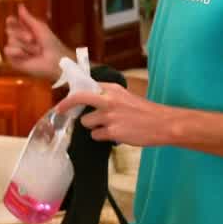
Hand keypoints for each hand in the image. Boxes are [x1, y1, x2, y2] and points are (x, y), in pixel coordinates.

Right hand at [3, 3, 73, 82]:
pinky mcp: (13, 61)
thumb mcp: (40, 27)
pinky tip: (26, 55)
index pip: (11, 23)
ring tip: (34, 51)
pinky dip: (18, 52)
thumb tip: (20, 5)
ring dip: (24, 45)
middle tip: (33, 39)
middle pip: (9, 30)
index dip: (11, 21)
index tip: (11, 20)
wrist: (54, 60)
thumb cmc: (50, 43)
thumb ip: (28, 18)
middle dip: (22, 34)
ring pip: (10, 41)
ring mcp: (15, 50)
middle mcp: (18, 39)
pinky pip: (8, 51)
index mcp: (24, 30)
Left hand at [55, 83, 176, 146]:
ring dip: (92, 126)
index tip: (66, 99)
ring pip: (86, 122)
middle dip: (66, 105)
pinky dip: (101, 137)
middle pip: (79, 98)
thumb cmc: (145, 112)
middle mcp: (109, 99)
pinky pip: (96, 135)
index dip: (74, 94)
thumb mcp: (126, 97)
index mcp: (113, 89)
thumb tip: (88, 99)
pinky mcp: (112, 131)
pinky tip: (114, 135)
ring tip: (106, 127)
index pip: (86, 86)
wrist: (163, 124)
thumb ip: (108, 96)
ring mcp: (110, 116)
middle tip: (59, 110)